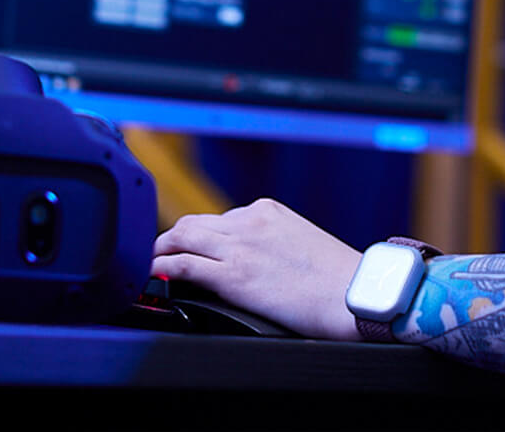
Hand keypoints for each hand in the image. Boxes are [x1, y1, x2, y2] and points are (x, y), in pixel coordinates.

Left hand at [151, 198, 362, 340]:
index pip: (219, 217)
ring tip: (152, 264)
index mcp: (267, 211)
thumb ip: (272, 242)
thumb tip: (254, 261)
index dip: (200, 235)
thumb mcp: (301, 242)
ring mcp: (239, 246)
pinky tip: (154, 275)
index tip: (193, 247)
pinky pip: (183, 264)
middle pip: (193, 223)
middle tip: (162, 254)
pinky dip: (162, 267)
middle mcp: (249, 221)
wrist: (352, 293)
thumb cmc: (337, 278)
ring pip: (182, 237)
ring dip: (162, 250)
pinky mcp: (233, 276)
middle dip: (174, 238)